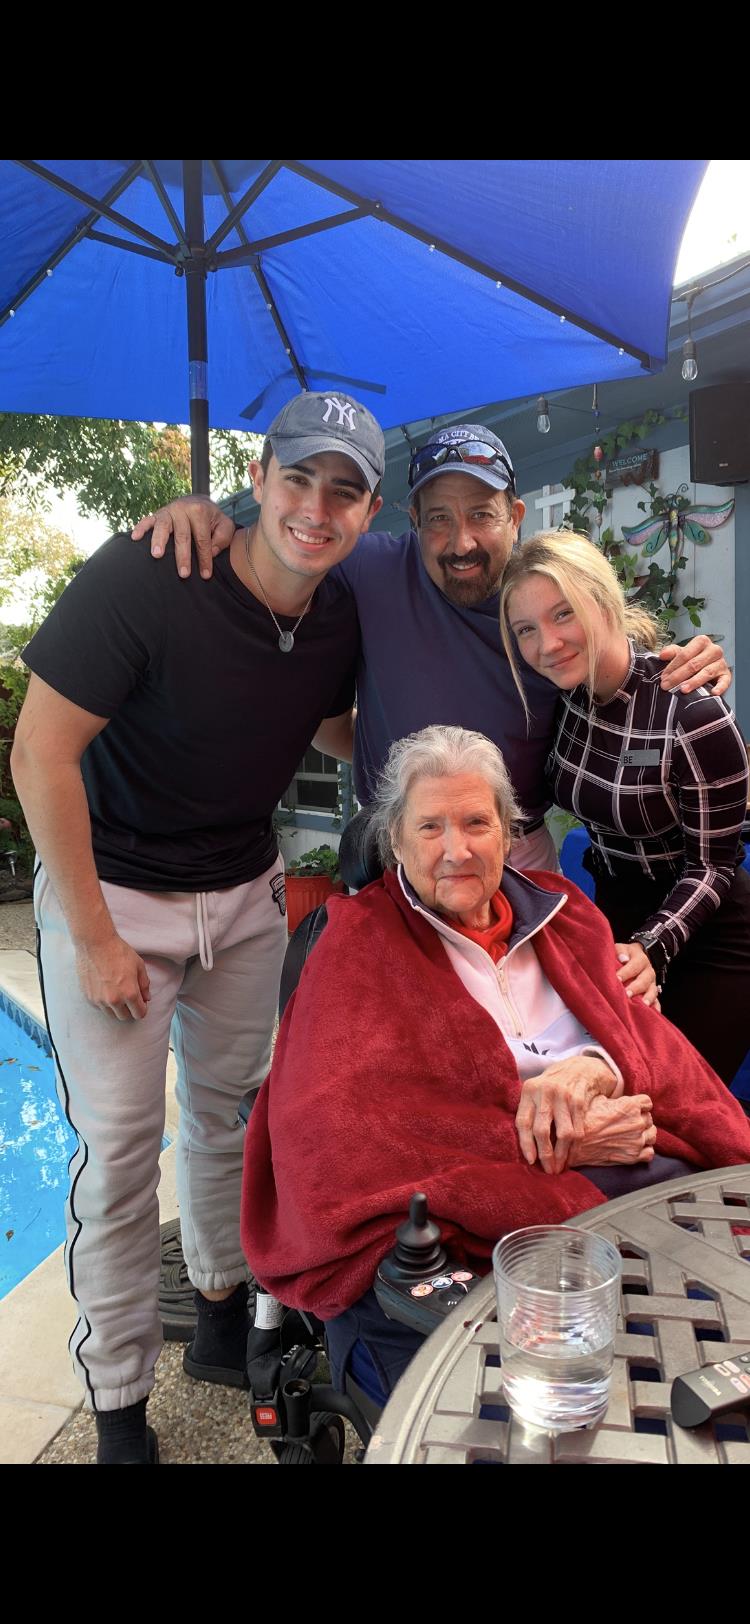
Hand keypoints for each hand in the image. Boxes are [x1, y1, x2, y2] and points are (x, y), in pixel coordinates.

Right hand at [74, 933, 150, 1019]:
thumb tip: (146, 998)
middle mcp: (114, 1000)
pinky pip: (100, 1007)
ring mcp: (99, 1000)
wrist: (95, 943)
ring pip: (111, 1014)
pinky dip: (105, 1003)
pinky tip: (106, 990)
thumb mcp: (139, 965)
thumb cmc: (118, 952)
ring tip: (117, 993)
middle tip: (130, 999)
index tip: (141, 1003)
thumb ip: (144, 984)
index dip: (142, 1009)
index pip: (139, 1014)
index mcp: (129, 993)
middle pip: (125, 1017)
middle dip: (130, 1010)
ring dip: (117, 1008)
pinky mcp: (89, 997)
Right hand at [131, 496, 234, 579]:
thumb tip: (211, 552)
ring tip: (157, 555)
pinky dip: (140, 528)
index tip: (205, 575)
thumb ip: (223, 538)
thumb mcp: (224, 525)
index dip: (204, 558)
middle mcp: (182, 508)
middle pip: (182, 536)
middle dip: (183, 556)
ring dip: (159, 541)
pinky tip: (135, 538)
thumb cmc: (212, 519)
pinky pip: (147, 520)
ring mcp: (168, 511)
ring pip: (162, 527)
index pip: (202, 539)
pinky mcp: (157, 514)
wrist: (198, 501)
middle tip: (184, 574)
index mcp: (200, 510)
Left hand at [516, 1055, 616, 1174]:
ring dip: (562, 1154)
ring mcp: (563, 1096)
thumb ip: (529, 1111)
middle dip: (545, 1154)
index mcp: (528, 1091)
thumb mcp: (536, 1091)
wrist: (579, 1067)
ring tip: (560, 1167)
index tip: (531, 1161)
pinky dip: (575, 1146)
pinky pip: (578, 1129)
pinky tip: (572, 1156)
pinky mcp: (579, 1100)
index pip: (523, 1122)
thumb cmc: (552, 1086)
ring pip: (563, 1133)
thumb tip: (523, 1145)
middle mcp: (544, 1092)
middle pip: (542, 1130)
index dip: (526, 1144)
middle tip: (548, 1170)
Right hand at [568, 1093, 655, 1167]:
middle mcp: (637, 1123)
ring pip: (653, 1134)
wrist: (574, 1144)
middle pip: (649, 1118)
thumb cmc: (583, 1120)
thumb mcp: (596, 1100)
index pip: (647, 1102)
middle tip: (625, 1122)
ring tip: (631, 1134)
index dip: (638, 1104)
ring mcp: (637, 1141)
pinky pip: (650, 1153)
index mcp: (630, 1106)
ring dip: (644, 1133)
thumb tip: (616, 1095)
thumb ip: (613, 1098)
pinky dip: (644, 1150)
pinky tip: (633, 1147)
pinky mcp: (633, 1157)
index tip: (630, 1108)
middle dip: (639, 1118)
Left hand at [615, 942, 659, 1008]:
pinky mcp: (653, 992)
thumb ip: (620, 951)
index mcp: (640, 959)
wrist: (640, 956)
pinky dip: (656, 1007)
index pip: (634, 966)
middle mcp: (648, 971)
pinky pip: (657, 1001)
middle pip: (644, 980)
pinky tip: (654, 1014)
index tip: (617, 979)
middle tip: (626, 994)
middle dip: (635, 988)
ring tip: (643, 1005)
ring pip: (653, 991)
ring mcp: (652, 983)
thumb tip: (623, 959)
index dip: (625, 972)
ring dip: (647, 998)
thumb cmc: (626, 954)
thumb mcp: (622, 948)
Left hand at [659, 635, 730, 697]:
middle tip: (666, 686)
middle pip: (694, 664)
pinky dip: (720, 687)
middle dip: (678, 676)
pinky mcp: (727, 675)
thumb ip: (671, 652)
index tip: (663, 677)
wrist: (705, 667)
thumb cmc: (691, 659)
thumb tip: (662, 655)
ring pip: (707, 672)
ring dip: (694, 682)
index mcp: (702, 641)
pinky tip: (713, 693)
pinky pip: (724, 682)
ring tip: (683, 690)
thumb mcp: (680, 653)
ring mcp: (721, 663)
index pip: (685, 654)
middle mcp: (714, 650)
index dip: (672, 666)